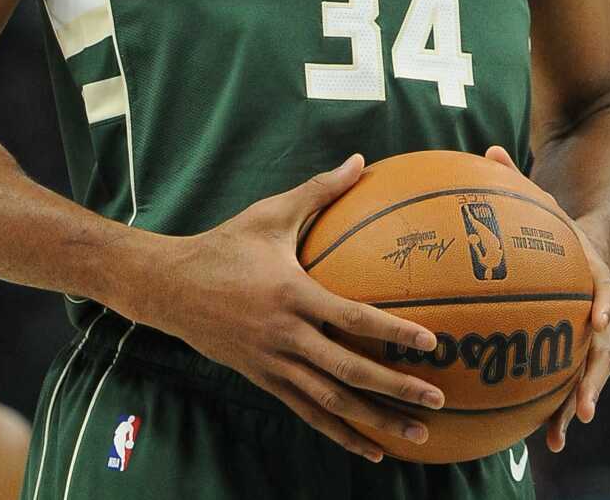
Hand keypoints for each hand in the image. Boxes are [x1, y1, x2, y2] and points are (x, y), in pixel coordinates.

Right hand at [141, 155, 446, 461]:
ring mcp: (272, 364)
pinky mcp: (263, 380)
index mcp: (290, 294)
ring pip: (330, 402)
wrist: (171, 286)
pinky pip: (308, 413)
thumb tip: (361, 161)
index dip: (391, 332)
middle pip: (347, 372)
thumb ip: (319, 191)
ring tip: (418, 434)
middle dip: (395, 388)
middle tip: (438, 398)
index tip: (430, 343)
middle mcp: (284, 335)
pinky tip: (372, 449)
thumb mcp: (271, 214)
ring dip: (375, 420)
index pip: (350, 318)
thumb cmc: (226, 244)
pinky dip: (341, 433)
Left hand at [482, 146, 609, 453]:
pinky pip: (566, 376)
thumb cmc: (556, 216)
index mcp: (593, 269)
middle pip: (603, 345)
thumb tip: (488, 150)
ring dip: (573, 403)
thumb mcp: (543, 195)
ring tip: (555, 438)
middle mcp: (598, 305)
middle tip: (582, 405)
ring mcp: (590, 329)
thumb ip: (518, 177)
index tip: (601, 315)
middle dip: (592, 376)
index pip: (604, 284)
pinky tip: (532, 437)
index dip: (604, 299)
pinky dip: (553, 404)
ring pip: (587, 372)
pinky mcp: (575, 343)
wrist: (598, 236)